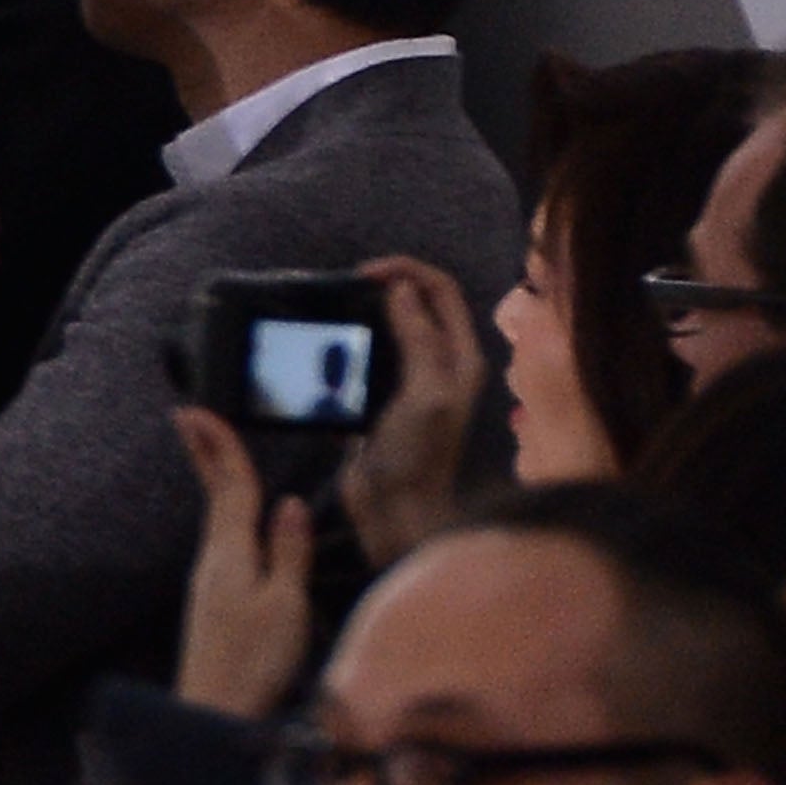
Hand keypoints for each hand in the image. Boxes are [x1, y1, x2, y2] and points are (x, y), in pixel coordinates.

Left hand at [171, 406, 317, 718]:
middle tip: (189, 417)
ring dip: (216, 482)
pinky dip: (225, 515)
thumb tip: (289, 503)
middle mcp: (214, 561)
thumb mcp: (285, 605)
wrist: (212, 716)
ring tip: (213, 456)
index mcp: (232, 552)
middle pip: (215, 496)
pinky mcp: (214, 605)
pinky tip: (233, 523)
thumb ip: (289, 552)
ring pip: (217, 519)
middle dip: (206, 454)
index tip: (197, 409)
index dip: (219, 447)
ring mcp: (210, 584)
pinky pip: (222, 543)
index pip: (230, 486)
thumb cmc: (255, 663)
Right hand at [336, 257, 485, 567]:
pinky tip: (326, 350)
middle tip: (346, 290)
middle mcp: (440, 365)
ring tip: (333, 314)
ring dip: (364, 316)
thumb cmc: (417, 455)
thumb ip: (419, 339)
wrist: (394, 512)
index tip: (365, 274)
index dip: (406, 272)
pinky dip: (348, 346)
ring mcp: (410, 383)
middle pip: (416, 304)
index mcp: (459, 358)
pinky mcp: (381, 400)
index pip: (441, 291)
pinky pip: (366, 358)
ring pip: (389, 329)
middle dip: (384, 287)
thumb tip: (401, 288)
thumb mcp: (424, 393)